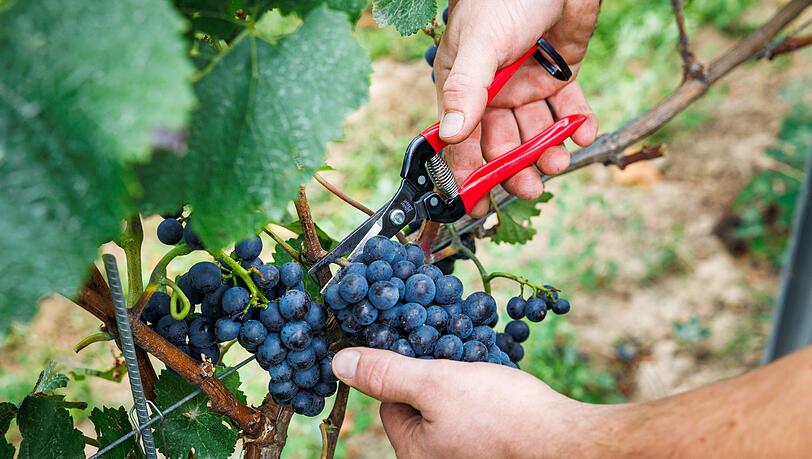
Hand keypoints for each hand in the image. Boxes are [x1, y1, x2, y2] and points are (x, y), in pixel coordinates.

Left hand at [331, 347, 610, 457]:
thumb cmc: (503, 416)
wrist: (570, 442)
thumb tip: (339, 362)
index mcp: (415, 452)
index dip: (402, 369)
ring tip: (479, 359)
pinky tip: (499, 376)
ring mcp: (469, 451)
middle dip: (435, 371)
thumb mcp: (436, 385)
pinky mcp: (497, 445)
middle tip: (454, 350)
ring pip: (452, 403)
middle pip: (421, 403)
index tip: (419, 345)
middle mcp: (439, 457)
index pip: (389, 403)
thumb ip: (387, 373)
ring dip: (461, 376)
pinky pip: (479, 411)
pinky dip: (484, 389)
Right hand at [435, 0, 599, 216]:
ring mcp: (527, 84)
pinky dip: (577, 123)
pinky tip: (584, 131)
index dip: (467, 171)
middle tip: (530, 186)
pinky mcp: (559, 76)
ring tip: (559, 161)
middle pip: (501, 143)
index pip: (461, 138)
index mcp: (465, 86)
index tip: (476, 203)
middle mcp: (494, 91)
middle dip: (514, 167)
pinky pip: (567, 109)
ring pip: (535, 131)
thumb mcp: (481, 43)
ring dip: (547, 150)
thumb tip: (451, 135)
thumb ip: (467, 88)